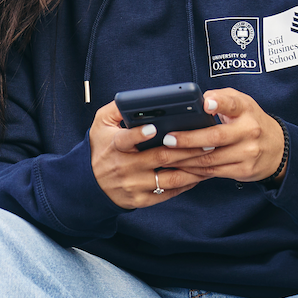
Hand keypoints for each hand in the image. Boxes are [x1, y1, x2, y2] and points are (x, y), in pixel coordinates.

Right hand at [89, 101, 203, 208]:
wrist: (89, 184)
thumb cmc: (100, 149)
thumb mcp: (100, 124)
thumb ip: (117, 108)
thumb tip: (137, 97)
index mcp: (114, 146)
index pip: (125, 140)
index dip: (139, 134)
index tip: (154, 128)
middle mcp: (124, 167)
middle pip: (160, 158)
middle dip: (186, 149)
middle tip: (207, 141)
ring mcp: (134, 185)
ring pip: (170, 178)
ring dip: (192, 169)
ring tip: (208, 157)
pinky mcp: (141, 200)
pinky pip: (168, 193)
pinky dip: (186, 184)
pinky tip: (198, 174)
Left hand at [152, 87, 285, 183]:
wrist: (278, 149)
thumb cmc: (250, 121)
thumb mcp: (241, 103)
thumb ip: (221, 97)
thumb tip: (198, 100)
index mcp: (246, 110)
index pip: (233, 104)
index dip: (219, 103)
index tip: (206, 103)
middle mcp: (249, 131)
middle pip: (215, 137)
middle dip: (188, 139)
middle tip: (168, 139)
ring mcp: (248, 153)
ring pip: (211, 158)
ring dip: (185, 158)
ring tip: (165, 156)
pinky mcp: (244, 170)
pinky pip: (214, 171)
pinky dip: (194, 170)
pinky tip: (180, 166)